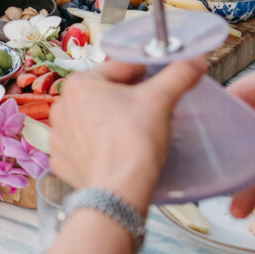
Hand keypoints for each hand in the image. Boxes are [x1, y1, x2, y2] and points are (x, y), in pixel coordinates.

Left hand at [48, 58, 205, 214]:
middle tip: (152, 112)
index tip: (162, 83)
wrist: (118, 192)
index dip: (147, 74)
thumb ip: (178, 74)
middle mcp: (63, 106)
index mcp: (80, 84)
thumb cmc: (134, 142)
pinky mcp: (63, 160)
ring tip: (135, 134)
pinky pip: (85, 145)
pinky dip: (100, 146)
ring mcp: (59, 136)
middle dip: (129, 99)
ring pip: (94, 119)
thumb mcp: (161, 100)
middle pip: (106, 94)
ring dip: (112, 121)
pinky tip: (117, 152)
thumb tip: (195, 61)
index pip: (121, 68)